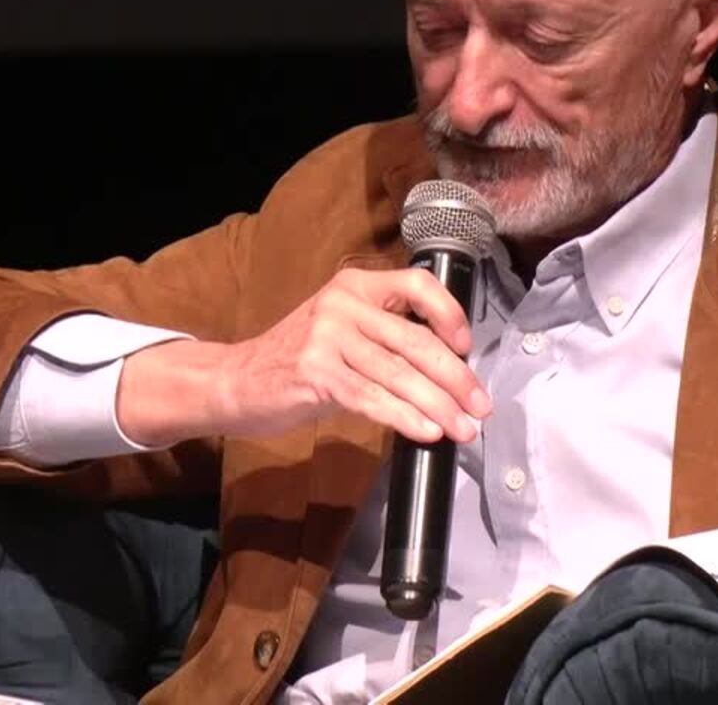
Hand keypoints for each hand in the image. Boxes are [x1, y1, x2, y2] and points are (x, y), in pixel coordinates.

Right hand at [117, 268, 493, 445]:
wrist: (236, 381)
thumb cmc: (298, 361)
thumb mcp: (343, 331)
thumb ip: (386, 337)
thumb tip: (449, 371)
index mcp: (355, 285)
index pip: (417, 285)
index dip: (450, 315)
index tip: (468, 348)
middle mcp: (343, 303)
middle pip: (416, 341)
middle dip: (457, 378)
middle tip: (481, 407)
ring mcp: (327, 337)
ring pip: (399, 374)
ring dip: (439, 406)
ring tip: (463, 430)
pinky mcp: (315, 373)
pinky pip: (372, 398)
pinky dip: (405, 418)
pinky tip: (426, 432)